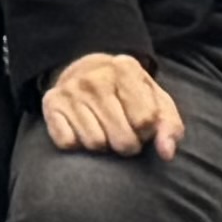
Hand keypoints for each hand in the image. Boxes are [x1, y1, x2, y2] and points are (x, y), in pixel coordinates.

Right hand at [41, 51, 184, 158]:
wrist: (87, 74)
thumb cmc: (130, 97)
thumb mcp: (156, 104)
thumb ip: (169, 128)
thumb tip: (166, 153)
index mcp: (126, 68)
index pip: (146, 121)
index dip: (148, 131)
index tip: (142, 124)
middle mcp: (95, 76)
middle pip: (123, 139)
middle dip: (128, 145)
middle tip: (124, 133)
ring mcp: (71, 89)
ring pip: (95, 144)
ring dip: (103, 145)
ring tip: (104, 130)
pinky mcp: (51, 104)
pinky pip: (68, 143)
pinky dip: (78, 144)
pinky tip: (82, 129)